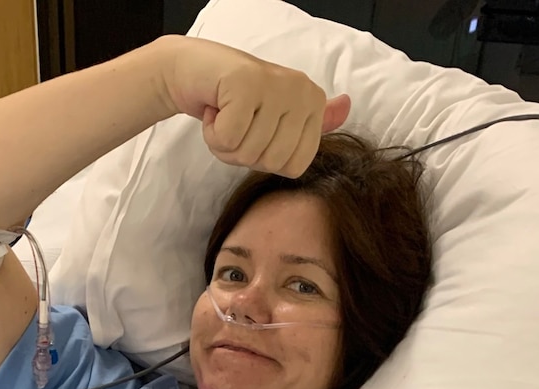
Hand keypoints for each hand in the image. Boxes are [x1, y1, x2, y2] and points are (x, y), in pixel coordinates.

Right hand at [161, 36, 350, 177]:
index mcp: (313, 101)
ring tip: (223, 115)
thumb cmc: (232, 100)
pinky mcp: (245, 83)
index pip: (295, 167)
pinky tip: (213, 110)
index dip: (264, 161)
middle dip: (242, 154)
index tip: (253, 132)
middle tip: (234, 124)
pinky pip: (228, 139)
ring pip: (248, 152)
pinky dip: (211, 133)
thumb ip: (310, 121)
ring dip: (224, 143)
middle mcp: (301, 89)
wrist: (191, 71)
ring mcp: (275, 85)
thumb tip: (347, 106)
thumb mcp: (275, 115)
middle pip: (272, 162)